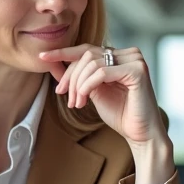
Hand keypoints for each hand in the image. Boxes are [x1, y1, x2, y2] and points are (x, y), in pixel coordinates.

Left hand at [40, 45, 165, 147]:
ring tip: (77, 103)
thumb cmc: (121, 114)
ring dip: (78, 85)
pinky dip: (87, 86)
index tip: (42, 57)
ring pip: (92, 63)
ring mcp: (135, 60)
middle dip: (70, 77)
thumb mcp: (94, 92)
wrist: (140, 134)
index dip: (63, 53)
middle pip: (86, 55)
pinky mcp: (137, 70)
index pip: (86, 49)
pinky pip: (102, 72)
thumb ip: (81, 77)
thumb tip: (56, 65)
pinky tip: (85, 99)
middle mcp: (128, 54)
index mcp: (119, 56)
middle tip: (64, 97)